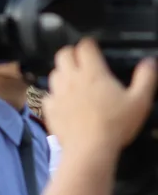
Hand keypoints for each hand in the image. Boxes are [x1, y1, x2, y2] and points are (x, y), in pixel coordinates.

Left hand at [45, 38, 157, 154]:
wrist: (89, 149)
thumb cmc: (115, 125)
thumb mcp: (139, 100)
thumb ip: (145, 78)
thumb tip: (149, 62)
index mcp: (93, 73)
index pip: (84, 46)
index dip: (89, 45)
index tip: (94, 49)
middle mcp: (71, 79)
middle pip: (63, 54)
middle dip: (71, 53)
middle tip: (81, 61)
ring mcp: (57, 94)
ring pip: (53, 73)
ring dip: (62, 72)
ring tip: (72, 79)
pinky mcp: (48, 109)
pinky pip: (47, 94)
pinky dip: (54, 94)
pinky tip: (63, 100)